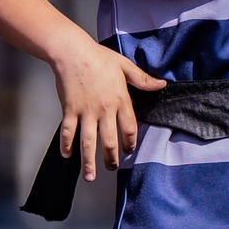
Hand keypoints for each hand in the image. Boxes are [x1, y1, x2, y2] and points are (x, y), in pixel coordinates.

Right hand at [49, 39, 166, 180]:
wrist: (73, 52)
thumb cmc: (99, 57)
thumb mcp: (125, 66)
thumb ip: (143, 79)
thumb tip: (162, 84)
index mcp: (120, 100)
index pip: (129, 128)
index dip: (130, 143)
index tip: (129, 150)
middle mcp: (104, 110)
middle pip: (109, 141)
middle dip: (111, 159)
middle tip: (112, 168)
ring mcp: (85, 112)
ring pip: (88, 142)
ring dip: (89, 161)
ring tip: (90, 176)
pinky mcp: (69, 110)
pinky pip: (68, 132)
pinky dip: (66, 145)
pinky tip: (67, 155)